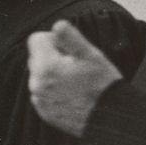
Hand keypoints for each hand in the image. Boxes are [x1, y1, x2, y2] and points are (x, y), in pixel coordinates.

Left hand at [26, 21, 122, 136]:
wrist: (108, 120)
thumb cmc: (102, 85)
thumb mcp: (90, 55)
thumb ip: (70, 37)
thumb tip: (57, 25)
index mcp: (45, 66)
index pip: (36, 39)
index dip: (54, 39)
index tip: (71, 50)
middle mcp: (36, 84)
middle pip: (37, 57)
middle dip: (53, 56)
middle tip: (76, 66)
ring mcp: (39, 100)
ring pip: (40, 75)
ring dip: (53, 73)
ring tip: (77, 81)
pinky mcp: (44, 112)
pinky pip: (43, 92)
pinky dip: (54, 90)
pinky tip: (73, 94)